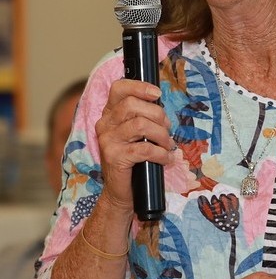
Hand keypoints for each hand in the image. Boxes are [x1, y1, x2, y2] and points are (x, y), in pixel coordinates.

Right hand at [95, 78, 172, 209]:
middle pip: (133, 104)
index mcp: (110, 114)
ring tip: (167, 145)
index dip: (139, 86)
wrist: (121, 192)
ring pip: (141, 125)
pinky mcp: (115, 157)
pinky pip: (144, 149)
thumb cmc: (134, 160)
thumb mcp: (136, 134)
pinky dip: (161, 153)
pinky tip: (165, 159)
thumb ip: (142, 116)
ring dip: (162, 135)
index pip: (118, 88)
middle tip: (167, 129)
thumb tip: (161, 105)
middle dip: (157, 115)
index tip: (157, 93)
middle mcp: (105, 124)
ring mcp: (108, 140)